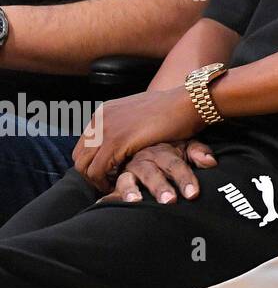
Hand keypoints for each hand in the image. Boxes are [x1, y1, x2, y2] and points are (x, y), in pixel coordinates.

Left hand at [73, 86, 206, 192]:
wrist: (188, 102)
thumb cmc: (174, 109)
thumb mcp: (143, 114)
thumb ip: (128, 124)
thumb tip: (127, 136)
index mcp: (104, 112)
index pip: (84, 144)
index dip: (94, 162)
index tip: (110, 173)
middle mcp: (100, 119)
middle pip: (79, 156)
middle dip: (91, 173)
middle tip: (109, 183)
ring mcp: (105, 129)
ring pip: (84, 166)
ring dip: (96, 180)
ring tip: (114, 186)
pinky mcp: (115, 141)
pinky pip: (97, 170)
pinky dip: (104, 182)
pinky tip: (119, 185)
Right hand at [98, 141, 216, 203]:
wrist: (148, 130)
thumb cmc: (170, 144)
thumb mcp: (186, 144)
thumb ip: (198, 152)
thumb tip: (211, 162)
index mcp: (162, 151)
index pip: (175, 164)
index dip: (185, 178)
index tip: (193, 194)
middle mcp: (142, 158)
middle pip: (151, 172)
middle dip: (160, 186)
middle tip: (169, 201)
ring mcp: (126, 167)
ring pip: (125, 178)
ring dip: (129, 190)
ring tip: (134, 202)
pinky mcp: (113, 176)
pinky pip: (107, 184)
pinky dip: (107, 195)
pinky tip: (103, 203)